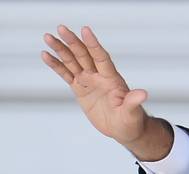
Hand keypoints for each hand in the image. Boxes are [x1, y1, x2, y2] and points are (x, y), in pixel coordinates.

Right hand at [41, 24, 149, 145]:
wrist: (123, 130)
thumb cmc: (131, 122)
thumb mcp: (132, 114)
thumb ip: (134, 102)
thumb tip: (143, 94)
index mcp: (112, 79)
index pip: (101, 58)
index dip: (93, 45)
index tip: (85, 30)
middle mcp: (99, 76)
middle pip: (84, 55)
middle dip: (73, 42)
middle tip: (61, 28)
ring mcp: (89, 81)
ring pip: (72, 62)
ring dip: (60, 49)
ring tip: (47, 37)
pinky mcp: (80, 89)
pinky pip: (66, 74)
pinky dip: (56, 65)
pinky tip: (45, 55)